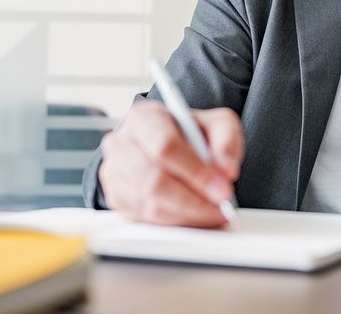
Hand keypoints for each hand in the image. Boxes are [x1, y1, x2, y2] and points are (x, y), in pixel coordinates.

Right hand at [98, 101, 242, 226]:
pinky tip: (195, 216)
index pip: (165, 146)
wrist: (164, 144)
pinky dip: (176, 222)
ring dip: (188, 215)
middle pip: (155, 180)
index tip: (223, 189)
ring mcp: (114, 172)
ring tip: (214, 214)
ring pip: (151, 204)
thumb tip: (226, 169)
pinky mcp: (117, 198)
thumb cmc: (188, 133)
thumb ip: (226, 139)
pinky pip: (147, 219)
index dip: (196, 172)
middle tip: (221, 208)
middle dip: (194, 200)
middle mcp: (121, 143)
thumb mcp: (215, 123)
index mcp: (144, 118)